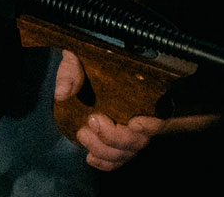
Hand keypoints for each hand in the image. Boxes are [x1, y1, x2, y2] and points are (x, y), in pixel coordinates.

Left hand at [54, 50, 161, 170]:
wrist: (76, 73)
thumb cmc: (82, 67)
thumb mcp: (74, 61)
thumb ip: (70, 72)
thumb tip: (62, 93)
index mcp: (140, 93)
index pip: (160, 116)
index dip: (153, 125)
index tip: (134, 122)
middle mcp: (140, 117)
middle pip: (139, 141)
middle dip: (114, 137)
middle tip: (92, 120)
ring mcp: (129, 134)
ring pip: (126, 155)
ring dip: (103, 150)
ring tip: (83, 133)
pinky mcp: (116, 146)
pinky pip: (116, 163)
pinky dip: (103, 163)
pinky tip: (90, 155)